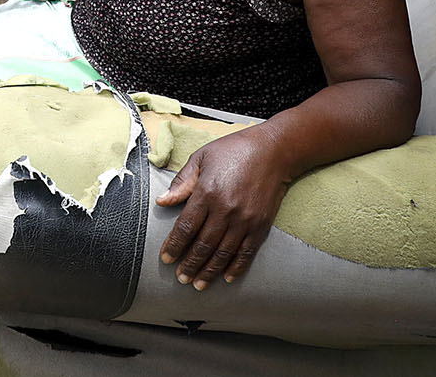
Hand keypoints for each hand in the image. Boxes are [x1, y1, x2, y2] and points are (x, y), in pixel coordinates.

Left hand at [154, 129, 289, 288]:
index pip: (186, 226)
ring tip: (198, 285)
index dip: (174, 245)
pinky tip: (227, 277)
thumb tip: (162, 201)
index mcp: (207, 192)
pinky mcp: (261, 225)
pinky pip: (246, 251)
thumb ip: (182, 182)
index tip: (165, 259)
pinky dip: (236, 267)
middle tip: (180, 278)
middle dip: (190, 264)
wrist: (273, 151)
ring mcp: (245, 219)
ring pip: (224, 253)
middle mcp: (226, 210)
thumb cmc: (233, 150)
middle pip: (203, 245)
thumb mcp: (202, 158)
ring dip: (209, 271)